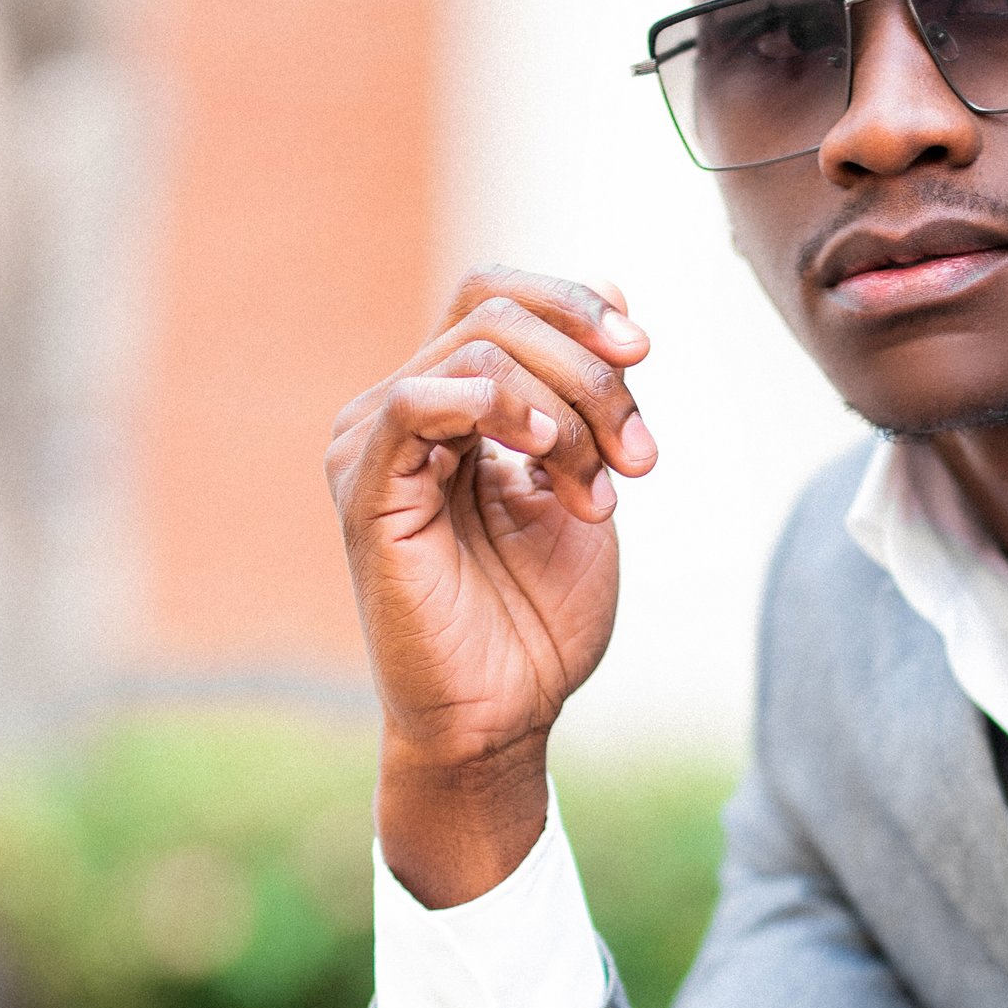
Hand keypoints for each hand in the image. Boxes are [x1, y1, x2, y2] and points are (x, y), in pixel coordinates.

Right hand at [325, 268, 662, 903]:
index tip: (642, 352)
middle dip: (592, 375)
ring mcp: (375, 445)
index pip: (495, 296)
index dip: (572, 304)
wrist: (505, 717)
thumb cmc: (539, 619)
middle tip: (638, 458)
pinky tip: (538, 454)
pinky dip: (493, 406)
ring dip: (568, 411)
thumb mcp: (587, 483)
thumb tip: (612, 291)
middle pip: (497, 315)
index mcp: (452, 406)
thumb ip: (593, 396)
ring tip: (597, 490)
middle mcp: (404, 412)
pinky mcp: (365, 490)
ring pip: (478, 351)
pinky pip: (415, 400)